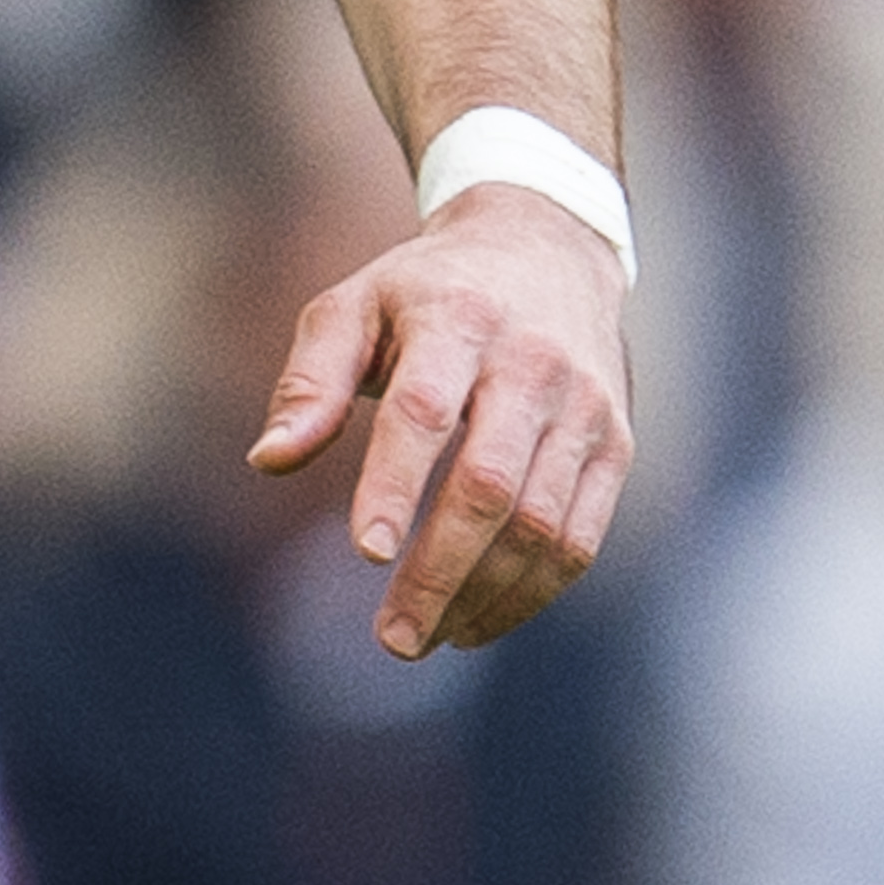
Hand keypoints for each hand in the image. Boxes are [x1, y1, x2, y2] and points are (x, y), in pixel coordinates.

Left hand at [247, 178, 634, 658]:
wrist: (547, 246)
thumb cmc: (427, 290)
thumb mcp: (356, 305)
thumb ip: (311, 381)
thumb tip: (267, 460)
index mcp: (457, 319)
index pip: (425, 409)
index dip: (396, 483)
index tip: (366, 553)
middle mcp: (531, 362)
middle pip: (488, 483)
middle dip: (439, 571)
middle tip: (393, 638)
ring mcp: (583, 406)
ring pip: (541, 525)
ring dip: (483, 597)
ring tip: (424, 637)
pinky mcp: (615, 445)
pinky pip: (580, 539)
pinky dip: (530, 596)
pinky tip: (476, 623)